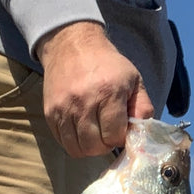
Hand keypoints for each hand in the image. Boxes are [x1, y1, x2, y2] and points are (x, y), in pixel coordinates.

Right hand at [38, 21, 153, 155]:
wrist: (72, 45)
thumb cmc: (108, 65)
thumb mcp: (134, 80)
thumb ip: (143, 108)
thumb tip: (142, 134)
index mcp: (109, 92)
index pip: (114, 136)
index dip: (121, 138)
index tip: (122, 130)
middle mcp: (84, 101)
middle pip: (95, 146)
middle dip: (105, 145)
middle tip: (108, 134)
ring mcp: (64, 108)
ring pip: (76, 148)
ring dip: (89, 147)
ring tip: (95, 134)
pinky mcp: (50, 112)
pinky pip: (62, 142)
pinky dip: (73, 142)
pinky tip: (81, 130)